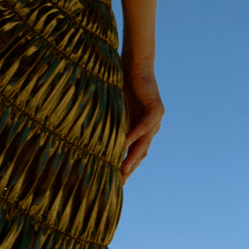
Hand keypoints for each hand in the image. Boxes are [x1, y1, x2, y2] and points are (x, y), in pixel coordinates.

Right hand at [120, 61, 163, 181]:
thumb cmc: (123, 86)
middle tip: (118, 184)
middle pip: (140, 154)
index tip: (116, 182)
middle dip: (129, 169)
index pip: (134, 153)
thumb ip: (111, 126)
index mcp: (142, 130)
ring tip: (122, 171)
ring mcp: (156, 120)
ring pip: (143, 143)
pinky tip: (124, 145)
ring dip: (132, 158)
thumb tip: (92, 138)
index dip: (126, 168)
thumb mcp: (115, 111)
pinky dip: (134, 136)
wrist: (136, 65)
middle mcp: (152, 128)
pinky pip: (144, 126)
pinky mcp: (157, 109)